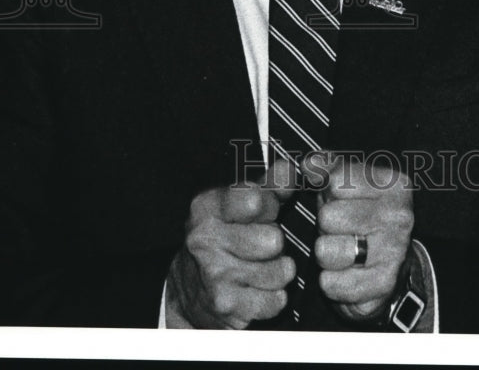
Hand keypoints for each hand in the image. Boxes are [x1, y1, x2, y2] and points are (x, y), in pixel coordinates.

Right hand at [165, 160, 296, 328]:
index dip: (269, 204)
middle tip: (262, 243)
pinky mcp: (227, 307)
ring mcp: (215, 276)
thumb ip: (269, 184)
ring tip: (263, 265)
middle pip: (274, 239)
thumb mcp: (239, 203)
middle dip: (276, 241)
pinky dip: (275, 296)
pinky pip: (276, 300)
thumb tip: (290, 170)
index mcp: (207, 207)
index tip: (262, 207)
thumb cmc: (223, 236)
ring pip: (280, 271)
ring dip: (279, 270)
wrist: (189, 288)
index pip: (255, 199)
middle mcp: (205, 240)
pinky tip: (259, 288)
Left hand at [304, 152, 413, 322]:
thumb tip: (309, 164)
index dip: (329, 192)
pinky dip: (330, 281)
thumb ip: (327, 167)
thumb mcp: (347, 183)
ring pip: (326, 250)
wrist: (390, 264)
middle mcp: (399, 216)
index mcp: (393, 184)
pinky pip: (331, 282)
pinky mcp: (382, 284)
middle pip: (328, 216)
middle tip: (341, 229)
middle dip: (326, 225)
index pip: (336, 181)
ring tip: (341, 250)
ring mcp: (394, 251)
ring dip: (325, 254)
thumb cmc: (362, 216)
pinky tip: (345, 273)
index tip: (340, 199)